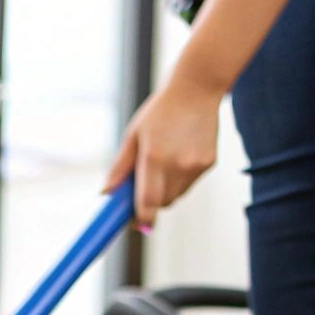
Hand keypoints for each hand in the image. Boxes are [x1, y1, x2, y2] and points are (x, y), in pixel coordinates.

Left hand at [103, 78, 223, 228]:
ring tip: (162, 162)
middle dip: (150, 203)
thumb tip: (106, 194)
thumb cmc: (160, 111)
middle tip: (140, 191)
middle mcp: (178, 164)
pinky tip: (179, 154)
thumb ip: (120, 168)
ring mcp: (196, 165)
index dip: (141, 218)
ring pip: (177, 195)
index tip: (134, 224)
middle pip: (162, 203)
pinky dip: (180, 179)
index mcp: (154, 156)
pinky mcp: (209, 163)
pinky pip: (189, 183)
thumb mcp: (134, 135)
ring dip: (165, 191)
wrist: (196, 89)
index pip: (148, 201)